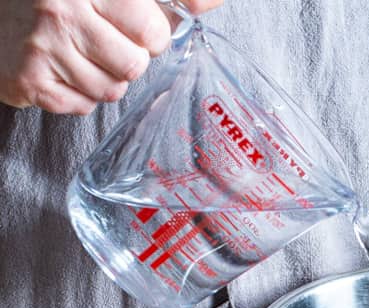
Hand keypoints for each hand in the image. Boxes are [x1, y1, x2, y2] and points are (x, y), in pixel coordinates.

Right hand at [0, 0, 222, 114]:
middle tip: (103, 43)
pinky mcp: (30, 81)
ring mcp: (42, 47)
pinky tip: (61, 70)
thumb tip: (210, 2)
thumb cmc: (60, 0)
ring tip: (79, 55)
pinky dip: (78, 96)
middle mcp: (60, 10)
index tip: (136, 29)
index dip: (151, 36)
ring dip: (104, 79)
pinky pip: (83, 107)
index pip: (151, 30)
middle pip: (134, 66)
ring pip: (111, 91)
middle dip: (128, 61)